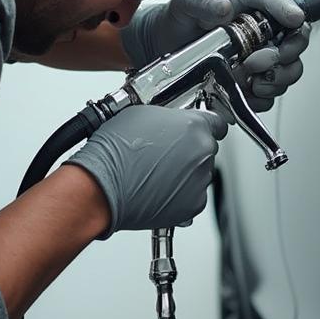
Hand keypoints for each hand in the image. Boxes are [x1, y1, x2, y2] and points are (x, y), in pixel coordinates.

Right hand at [64, 106, 227, 237]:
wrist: (102, 187)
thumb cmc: (114, 152)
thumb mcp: (141, 115)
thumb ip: (168, 118)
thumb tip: (172, 121)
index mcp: (194, 126)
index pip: (217, 122)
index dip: (205, 126)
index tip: (199, 130)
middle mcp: (202, 151)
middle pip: (206, 148)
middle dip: (190, 150)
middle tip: (165, 154)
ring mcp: (200, 178)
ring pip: (200, 172)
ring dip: (185, 172)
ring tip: (157, 174)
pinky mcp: (194, 203)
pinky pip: (194, 195)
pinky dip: (181, 194)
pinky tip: (159, 189)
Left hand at [120, 0, 309, 111]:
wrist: (167, 41)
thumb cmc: (184, 15)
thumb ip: (204, 2)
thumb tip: (225, 8)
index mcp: (258, 2)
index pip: (289, 5)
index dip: (294, 15)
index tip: (292, 22)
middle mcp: (267, 29)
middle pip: (298, 43)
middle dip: (283, 57)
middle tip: (256, 61)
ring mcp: (264, 55)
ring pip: (290, 72)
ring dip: (273, 80)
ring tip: (248, 79)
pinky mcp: (256, 79)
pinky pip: (271, 94)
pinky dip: (259, 97)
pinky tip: (243, 90)